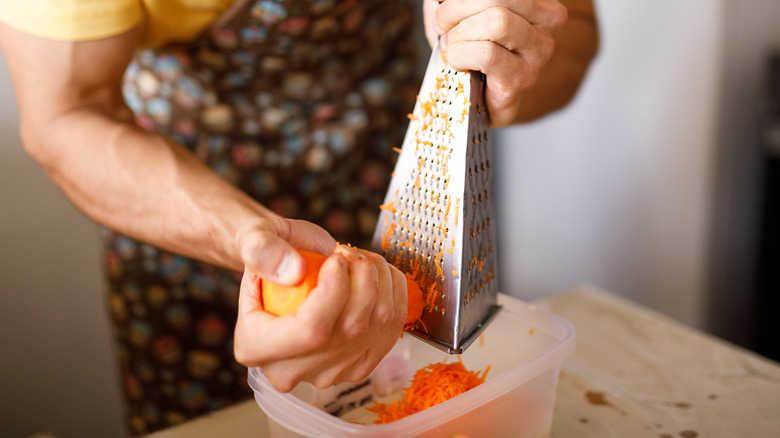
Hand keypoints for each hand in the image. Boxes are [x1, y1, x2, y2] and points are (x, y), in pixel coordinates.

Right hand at [233, 236, 408, 391]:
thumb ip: (263, 251)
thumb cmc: (266, 253)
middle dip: (362, 280)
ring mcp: (328, 373)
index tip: (337, 259)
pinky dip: (394, 294)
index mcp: (256, 346)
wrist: (283, 267)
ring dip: (380, 282)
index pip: (309, 331)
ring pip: (376, 327)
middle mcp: (291, 370)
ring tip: (361, 258)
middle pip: (349, 330)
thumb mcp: (253, 239)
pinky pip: (391, 330)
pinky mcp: (357, 365)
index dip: (334, 291)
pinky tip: (379, 274)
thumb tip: (295, 272)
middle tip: (349, 252)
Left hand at [423, 0, 568, 126]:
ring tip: (452, 46)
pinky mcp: (524, 78)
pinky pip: (487, 54)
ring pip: (497, 23)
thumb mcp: (465, 14)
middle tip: (442, 27)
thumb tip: (440, 0)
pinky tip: (457, 63)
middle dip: (455, 11)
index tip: (446, 12)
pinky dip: (461, 55)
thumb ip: (457, 2)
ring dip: (459, 35)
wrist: (484, 98)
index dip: (461, 0)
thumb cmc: (474, 49)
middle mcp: (548, 19)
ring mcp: (539, 50)